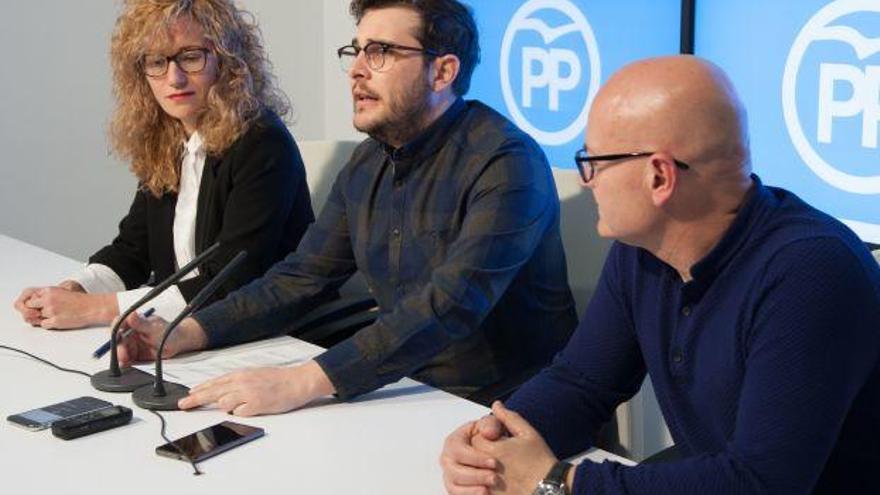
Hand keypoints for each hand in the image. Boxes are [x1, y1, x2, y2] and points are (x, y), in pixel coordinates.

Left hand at [15, 286, 116, 328]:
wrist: (93, 307)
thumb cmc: (80, 301)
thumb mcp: (62, 292)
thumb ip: (47, 296)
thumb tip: (34, 304)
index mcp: (49, 290)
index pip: (31, 298)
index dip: (35, 303)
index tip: (40, 306)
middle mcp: (48, 299)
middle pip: (29, 308)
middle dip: (36, 311)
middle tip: (45, 312)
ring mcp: (51, 311)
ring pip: (36, 317)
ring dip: (44, 318)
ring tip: (56, 315)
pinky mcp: (55, 321)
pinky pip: (44, 325)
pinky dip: (49, 324)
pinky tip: (59, 319)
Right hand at [116, 314, 206, 365]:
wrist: (177, 342)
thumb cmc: (168, 330)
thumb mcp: (154, 327)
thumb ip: (142, 323)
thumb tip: (131, 314)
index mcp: (133, 323)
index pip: (119, 324)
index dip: (115, 329)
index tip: (116, 334)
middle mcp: (130, 334)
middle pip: (118, 340)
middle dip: (118, 348)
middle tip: (122, 355)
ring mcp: (132, 345)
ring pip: (121, 351)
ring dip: (121, 357)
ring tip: (124, 362)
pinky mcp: (135, 355)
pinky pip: (127, 359)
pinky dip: (125, 363)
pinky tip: (126, 365)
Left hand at [178, 360, 334, 415]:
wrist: (298, 381)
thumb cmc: (279, 379)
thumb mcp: (254, 375)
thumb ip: (237, 382)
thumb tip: (222, 393)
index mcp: (241, 374)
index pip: (214, 382)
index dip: (199, 390)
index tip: (188, 395)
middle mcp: (242, 382)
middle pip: (212, 392)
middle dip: (195, 399)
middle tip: (183, 404)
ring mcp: (248, 393)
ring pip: (224, 403)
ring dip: (225, 406)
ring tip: (241, 403)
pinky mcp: (256, 405)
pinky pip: (240, 413)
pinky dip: (241, 413)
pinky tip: (249, 408)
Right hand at [440, 414, 505, 494]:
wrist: (492, 451)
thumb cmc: (489, 436)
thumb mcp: (491, 425)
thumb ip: (490, 424)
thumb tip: (488, 433)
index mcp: (453, 442)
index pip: (458, 450)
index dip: (475, 458)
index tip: (494, 462)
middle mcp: (448, 460)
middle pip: (454, 471)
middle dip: (475, 476)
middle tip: (494, 478)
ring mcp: (450, 475)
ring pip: (453, 486)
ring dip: (470, 489)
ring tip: (488, 490)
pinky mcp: (455, 488)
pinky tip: (484, 494)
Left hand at [469, 402, 557, 494]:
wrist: (551, 488)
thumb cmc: (541, 461)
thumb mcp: (527, 433)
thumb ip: (508, 417)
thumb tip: (496, 406)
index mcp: (495, 450)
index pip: (475, 439)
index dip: (484, 437)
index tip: (495, 439)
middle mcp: (489, 468)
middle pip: (471, 457)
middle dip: (480, 453)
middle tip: (497, 454)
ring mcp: (490, 485)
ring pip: (474, 474)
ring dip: (480, 470)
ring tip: (498, 468)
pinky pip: (479, 489)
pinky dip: (484, 484)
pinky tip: (498, 480)